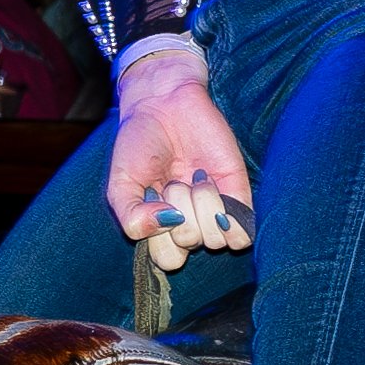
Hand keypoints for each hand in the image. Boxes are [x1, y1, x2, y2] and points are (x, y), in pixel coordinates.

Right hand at [103, 48, 252, 274]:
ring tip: (192, 177)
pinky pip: (244, 231)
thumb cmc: (138, 145)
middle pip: (191, 245)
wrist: (164, 103)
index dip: (161, 238)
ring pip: (218, 240)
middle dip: (178, 209)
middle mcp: (190, 225)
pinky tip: (212, 186)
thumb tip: (165, 225)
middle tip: (171, 180)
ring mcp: (216, 212)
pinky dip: (230, 215)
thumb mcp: (120, 183)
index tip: (151, 201)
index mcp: (161, 229)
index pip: (168, 261)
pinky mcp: (239, 195)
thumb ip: (130, 217)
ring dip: (202, 205)